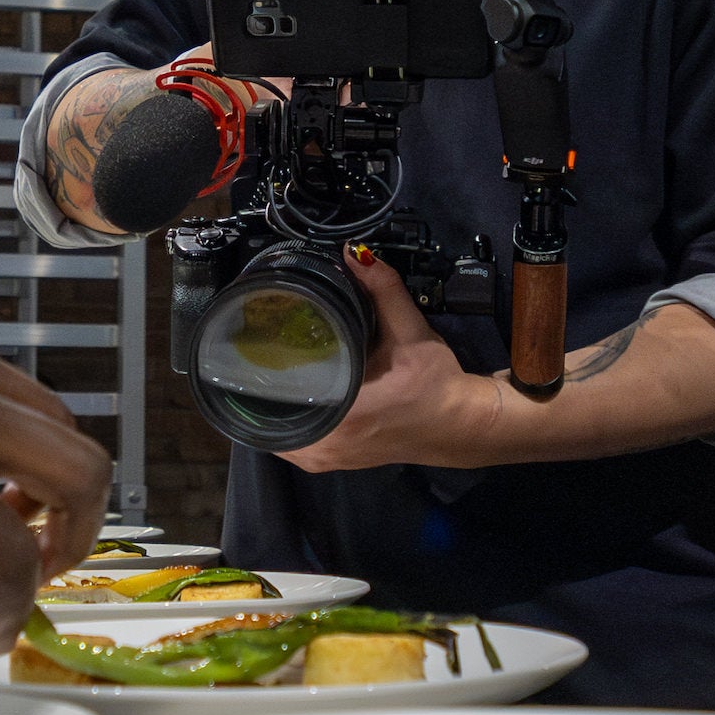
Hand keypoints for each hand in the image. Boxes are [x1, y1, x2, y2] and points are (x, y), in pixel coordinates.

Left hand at [276, 247, 500, 471]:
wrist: (459, 424)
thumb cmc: (436, 382)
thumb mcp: (411, 331)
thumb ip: (383, 290)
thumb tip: (353, 252)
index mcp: (345, 414)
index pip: (282, 393)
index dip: (264, 366)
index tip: (255, 340)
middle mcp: (328, 443)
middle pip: (271, 411)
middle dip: (262, 380)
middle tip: (258, 346)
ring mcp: (326, 458)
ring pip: (276, 431)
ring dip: (268, 403)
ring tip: (263, 367)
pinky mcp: (330, 462)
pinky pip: (290, 444)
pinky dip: (283, 420)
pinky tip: (281, 394)